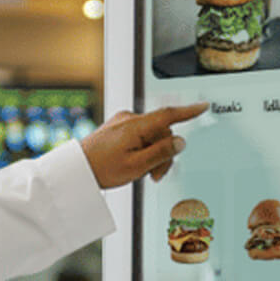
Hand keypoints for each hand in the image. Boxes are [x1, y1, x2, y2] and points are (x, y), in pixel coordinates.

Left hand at [79, 103, 207, 187]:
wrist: (76, 170)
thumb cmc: (101, 169)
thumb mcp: (137, 166)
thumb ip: (161, 153)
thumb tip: (180, 141)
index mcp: (135, 126)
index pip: (168, 114)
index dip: (188, 111)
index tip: (203, 106)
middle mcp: (129, 119)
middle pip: (161, 132)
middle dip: (163, 153)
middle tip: (154, 174)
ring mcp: (122, 122)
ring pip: (151, 135)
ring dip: (152, 154)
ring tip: (141, 172)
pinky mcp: (117, 128)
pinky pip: (139, 135)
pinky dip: (142, 149)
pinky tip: (133, 163)